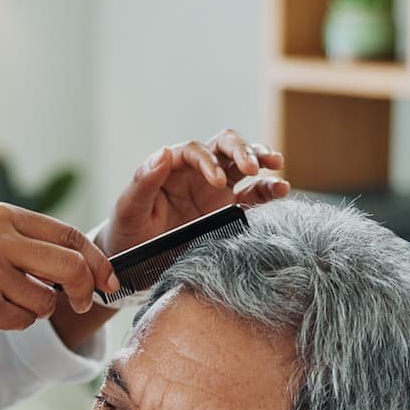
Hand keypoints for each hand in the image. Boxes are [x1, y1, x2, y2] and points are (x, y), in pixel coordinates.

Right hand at [0, 203, 118, 341]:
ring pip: (46, 301)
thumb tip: (85, 267)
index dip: (96, 260)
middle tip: (82, 303)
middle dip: (84, 289)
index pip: (68, 235)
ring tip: (4, 300)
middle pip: (69, 267)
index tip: (108, 280)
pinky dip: (12, 322)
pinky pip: (22, 321)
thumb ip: (29, 242)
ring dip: (36, 308)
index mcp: (3, 215)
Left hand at [100, 129, 288, 255]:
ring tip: (276, 166)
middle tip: (253, 167)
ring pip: (244, 164)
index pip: (197, 150)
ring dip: (261, 158)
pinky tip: (282, 190)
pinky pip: (254, 195)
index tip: (216, 182)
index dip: (209, 161)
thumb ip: (143, 181)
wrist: (135, 263)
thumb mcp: (129, 208)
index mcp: (173, 167)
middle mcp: (197, 173)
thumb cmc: (127, 232)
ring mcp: (217, 190)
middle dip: (242, 150)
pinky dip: (269, 190)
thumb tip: (164, 151)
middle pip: (225, 145)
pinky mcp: (229, 211)